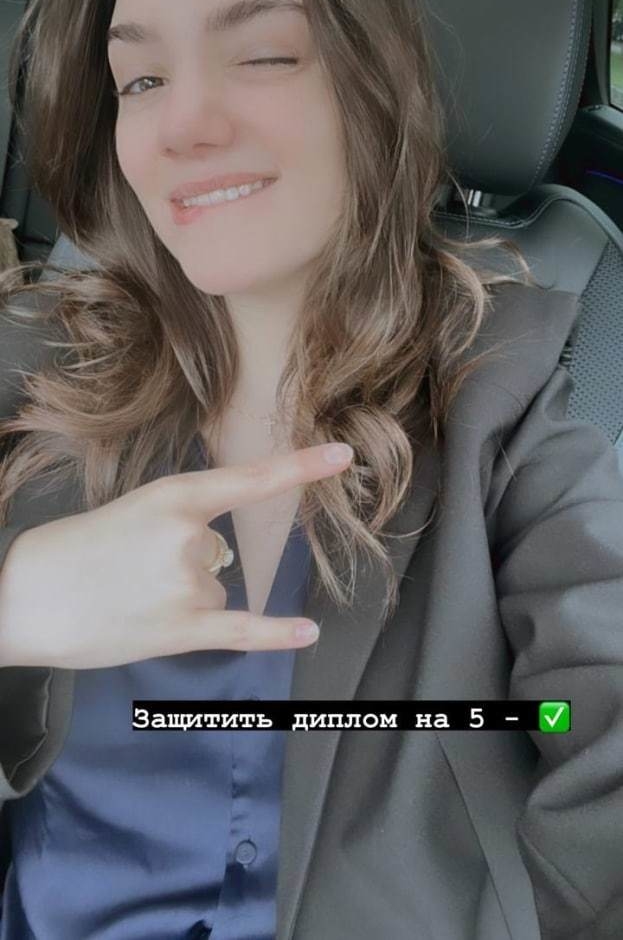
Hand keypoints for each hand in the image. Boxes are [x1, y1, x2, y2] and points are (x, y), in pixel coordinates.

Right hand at [0, 442, 352, 668]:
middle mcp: (189, 538)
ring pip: (214, 591)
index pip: (250, 480)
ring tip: (129, 599)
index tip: (343, 455)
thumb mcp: (131, 512)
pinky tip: (306, 632)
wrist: (23, 598)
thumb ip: (179, 526)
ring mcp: (188, 585)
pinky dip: (275, 634)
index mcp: (174, 497)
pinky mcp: (182, 630)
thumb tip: (215, 560)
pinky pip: (241, 631)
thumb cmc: (71, 551)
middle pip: (219, 554)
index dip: (300, 468)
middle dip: (183, 567)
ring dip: (182, 600)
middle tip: (129, 571)